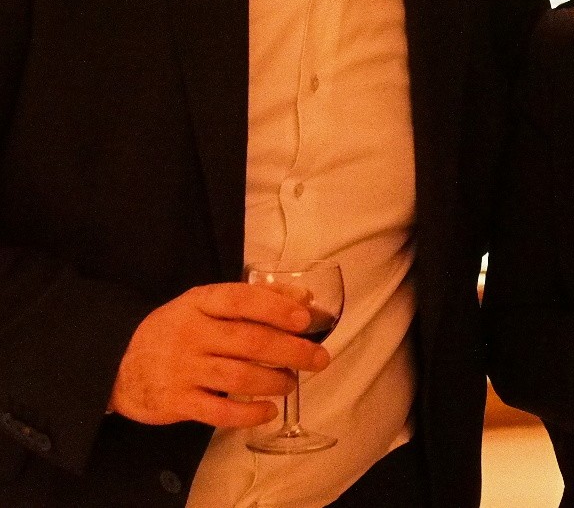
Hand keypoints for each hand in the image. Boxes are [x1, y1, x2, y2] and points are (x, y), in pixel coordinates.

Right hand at [109, 282, 330, 427]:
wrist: (116, 363)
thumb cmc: (175, 330)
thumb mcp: (205, 304)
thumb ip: (252, 299)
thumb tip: (304, 298)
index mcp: (199, 303)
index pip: (241, 300)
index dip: (276, 308)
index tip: (305, 318)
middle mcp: (191, 335)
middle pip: (249, 342)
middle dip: (291, 351)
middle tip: (319, 358)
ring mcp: (182, 370)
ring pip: (239, 377)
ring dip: (275, 381)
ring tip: (291, 382)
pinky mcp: (176, 402)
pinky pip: (219, 412)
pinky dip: (249, 414)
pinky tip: (268, 411)